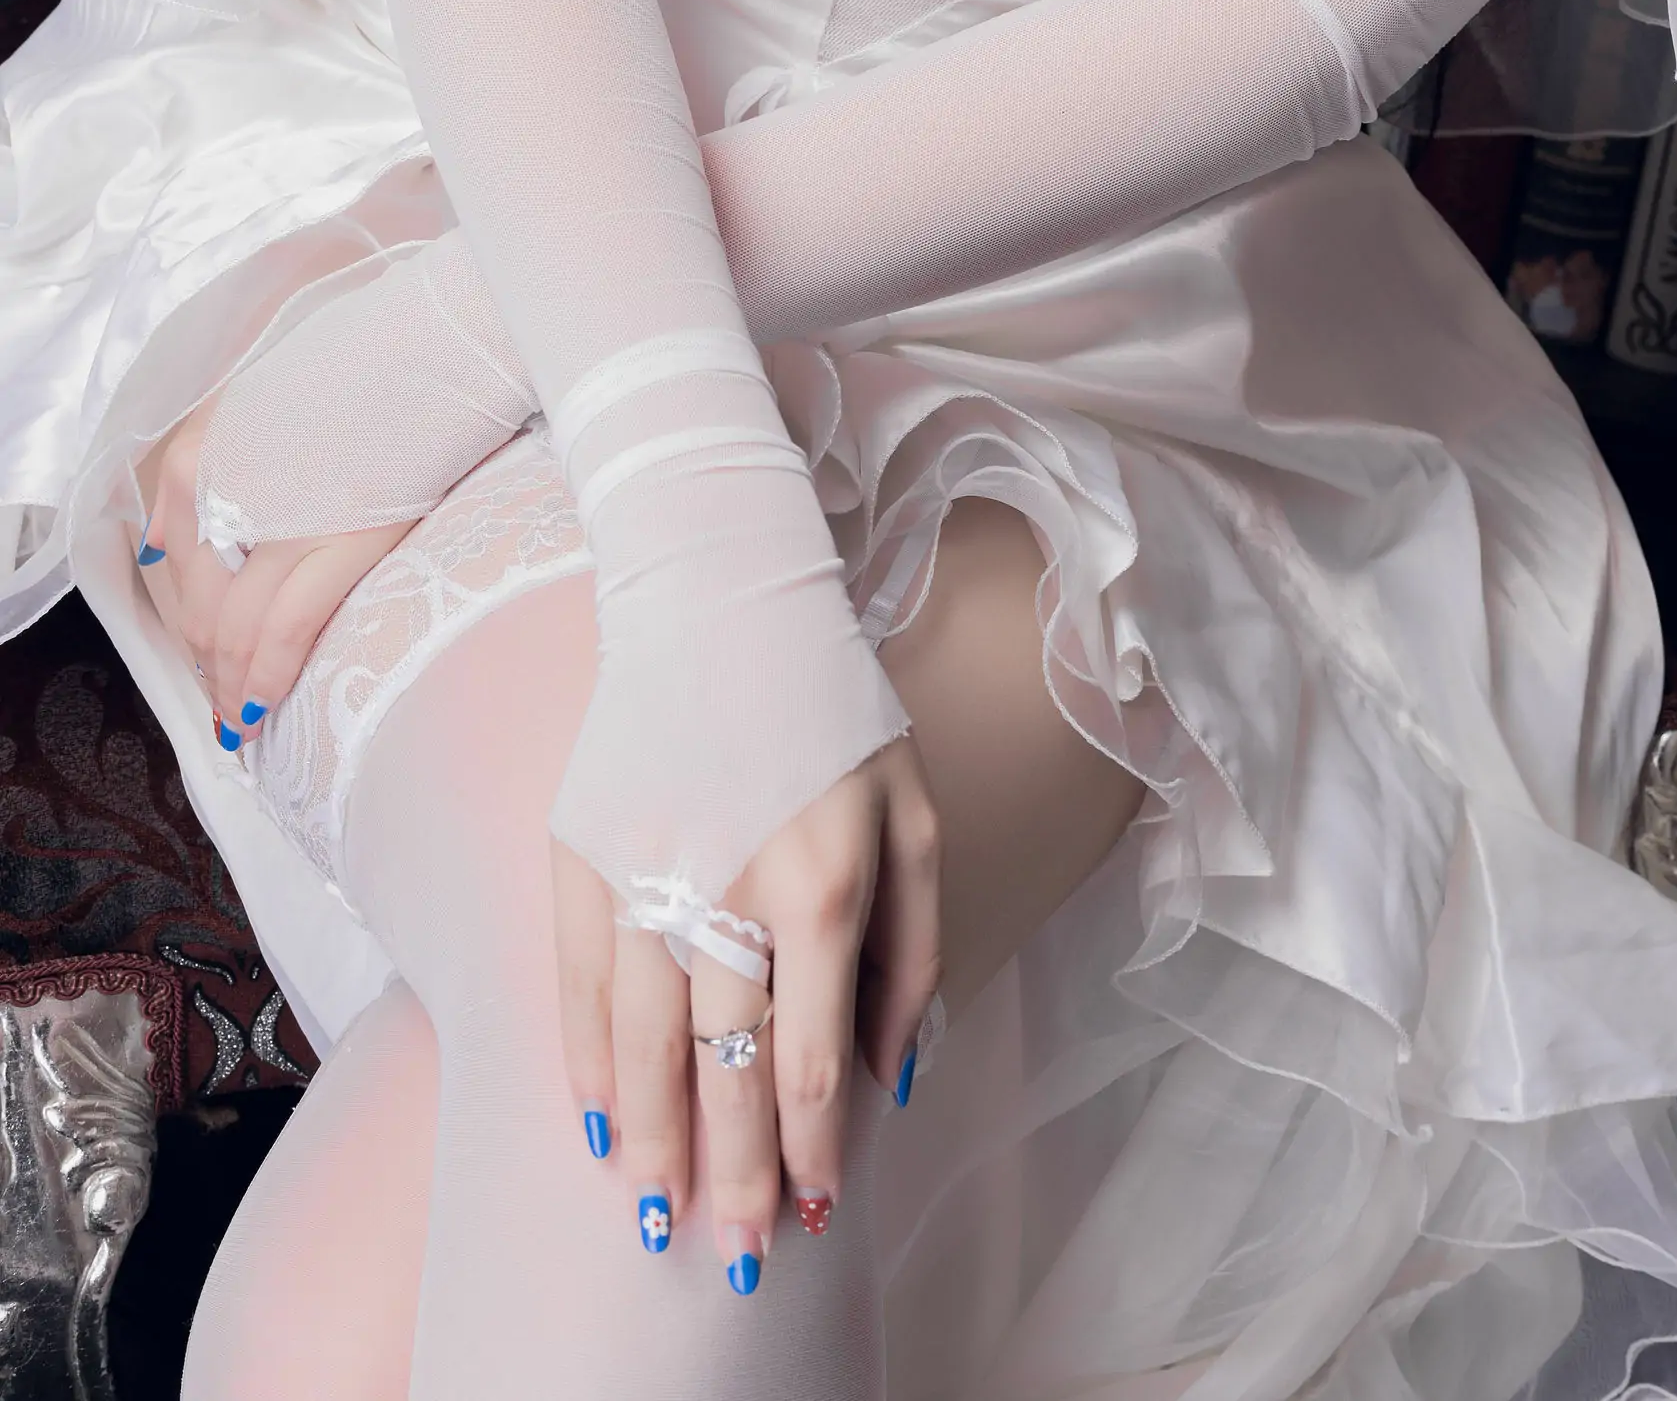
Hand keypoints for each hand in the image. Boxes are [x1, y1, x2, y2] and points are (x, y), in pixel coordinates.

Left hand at [137, 398, 415, 744]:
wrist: (439, 347)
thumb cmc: (362, 370)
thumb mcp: (258, 401)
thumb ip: (201, 472)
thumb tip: (150, 546)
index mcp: (204, 452)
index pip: (174, 561)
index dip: (186, 614)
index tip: (204, 647)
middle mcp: (226, 487)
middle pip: (200, 604)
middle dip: (207, 661)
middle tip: (223, 698)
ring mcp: (280, 517)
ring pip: (233, 627)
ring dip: (231, 683)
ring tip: (241, 720)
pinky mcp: (341, 540)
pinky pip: (287, 629)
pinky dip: (268, 676)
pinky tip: (263, 705)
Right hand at [552, 739, 939, 1285]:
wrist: (720, 599)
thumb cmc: (834, 714)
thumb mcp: (914, 816)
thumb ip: (914, 952)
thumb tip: (891, 1076)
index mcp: (822, 885)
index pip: (812, 1058)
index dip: (814, 1150)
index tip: (816, 1212)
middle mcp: (728, 890)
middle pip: (726, 1069)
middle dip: (734, 1176)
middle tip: (737, 1259)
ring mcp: (643, 872)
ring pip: (644, 1041)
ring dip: (651, 1140)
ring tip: (657, 1215)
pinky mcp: (581, 851)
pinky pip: (579, 981)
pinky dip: (588, 1060)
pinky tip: (599, 1122)